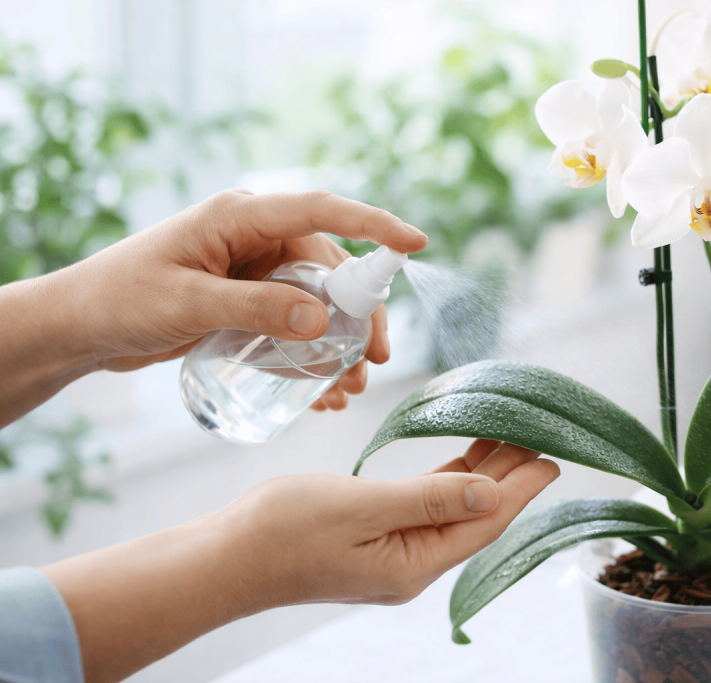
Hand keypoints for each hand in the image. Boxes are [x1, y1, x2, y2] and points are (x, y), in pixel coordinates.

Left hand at [65, 189, 426, 408]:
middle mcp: (254, 237)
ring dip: (338, 343)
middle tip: (375, 361)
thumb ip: (255, 309)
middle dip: (358, 315)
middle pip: (329, 267)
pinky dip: (311, 354)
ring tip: (348, 388)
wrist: (81, 326)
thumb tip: (323, 319)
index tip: (415, 243)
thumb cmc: (122, 299)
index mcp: (240, 216)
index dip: (372, 225)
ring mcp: (253, 268)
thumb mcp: (188, 303)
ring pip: (317, 299)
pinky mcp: (248, 299)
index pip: (320, 211)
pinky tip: (321, 392)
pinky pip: (294, 322)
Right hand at [232, 440, 560, 606]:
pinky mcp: (377, 537)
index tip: (554, 457)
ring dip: (482, 471)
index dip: (522, 488)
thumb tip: (490, 490)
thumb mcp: (362, 508)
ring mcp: (395, 552)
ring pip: (454, 506)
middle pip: (477, 514)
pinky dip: (449, 477)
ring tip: (511, 434)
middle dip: (510, 474)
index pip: (486, 521)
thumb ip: (429, 498)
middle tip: (539, 431)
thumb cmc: (284, 531)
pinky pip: (427, 505)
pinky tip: (465, 456)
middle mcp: (413, 563)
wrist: (226, 557)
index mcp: (415, 563)